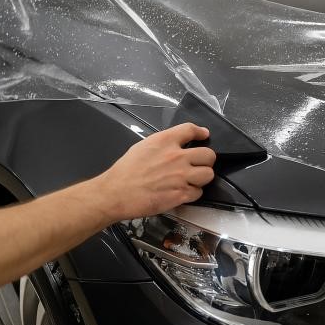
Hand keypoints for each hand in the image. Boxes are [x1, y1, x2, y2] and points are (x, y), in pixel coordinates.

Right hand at [92, 123, 215, 220]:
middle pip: (209, 154)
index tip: (204, 135)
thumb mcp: (143, 146)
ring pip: (208, 174)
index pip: (191, 129)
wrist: (116, 193)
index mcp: (165, 141)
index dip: (201, 132)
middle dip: (205, 160)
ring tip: (192, 179)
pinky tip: (183, 192)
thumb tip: (177, 145)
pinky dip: (192, 193)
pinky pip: (198, 192)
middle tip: (198, 164)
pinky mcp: (181, 194)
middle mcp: (177, 157)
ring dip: (202, 177)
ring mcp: (181, 176)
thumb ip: (163, 144)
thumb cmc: (125, 171)